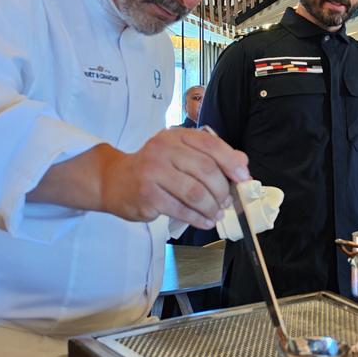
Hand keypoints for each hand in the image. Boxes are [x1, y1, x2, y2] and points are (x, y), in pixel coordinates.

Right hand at [101, 128, 249, 229]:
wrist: (113, 180)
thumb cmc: (153, 168)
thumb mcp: (180, 154)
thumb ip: (211, 156)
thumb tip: (242, 163)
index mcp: (176, 136)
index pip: (210, 145)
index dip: (231, 162)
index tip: (244, 178)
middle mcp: (163, 149)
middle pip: (206, 170)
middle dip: (222, 190)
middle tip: (227, 202)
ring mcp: (153, 171)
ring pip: (195, 192)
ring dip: (212, 207)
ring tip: (217, 214)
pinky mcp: (147, 195)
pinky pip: (181, 209)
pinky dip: (198, 218)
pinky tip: (205, 221)